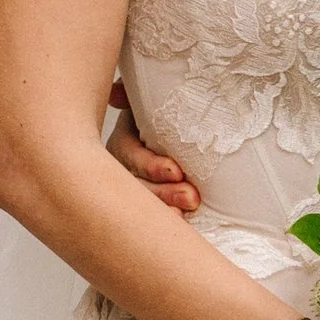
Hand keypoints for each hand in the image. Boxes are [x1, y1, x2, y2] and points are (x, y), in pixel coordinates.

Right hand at [109, 86, 201, 216]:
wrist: (204, 136)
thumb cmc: (178, 114)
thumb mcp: (153, 101)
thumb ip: (134, 93)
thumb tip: (116, 94)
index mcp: (125, 143)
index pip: (129, 156)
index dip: (150, 165)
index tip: (176, 171)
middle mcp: (126, 171)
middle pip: (137, 187)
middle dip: (163, 194)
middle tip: (191, 197)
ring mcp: (140, 193)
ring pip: (145, 206)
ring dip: (166, 208)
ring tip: (188, 210)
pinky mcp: (157, 208)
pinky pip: (157, 219)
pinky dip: (169, 222)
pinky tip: (184, 225)